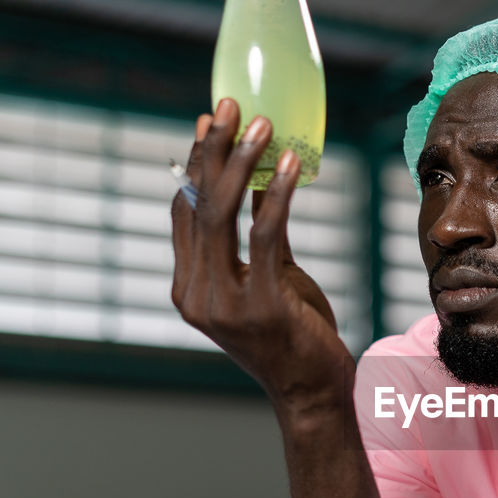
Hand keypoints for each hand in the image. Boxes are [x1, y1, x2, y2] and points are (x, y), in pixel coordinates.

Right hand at [170, 98, 354, 418]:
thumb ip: (260, 233)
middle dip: (214, 149)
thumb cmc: (295, 334)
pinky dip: (278, 195)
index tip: (211, 121)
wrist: (313, 392)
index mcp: (189, 288)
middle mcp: (196, 295)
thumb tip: (260, 179)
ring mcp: (224, 303)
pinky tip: (291, 166)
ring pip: (224, 215)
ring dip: (243, 162)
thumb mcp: (273, 276)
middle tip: (230, 105)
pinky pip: (265, 235)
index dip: (197, 163)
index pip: (184, 212)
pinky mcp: (261, 306)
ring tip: (262, 124)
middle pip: (198, 205)